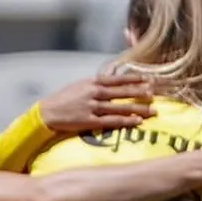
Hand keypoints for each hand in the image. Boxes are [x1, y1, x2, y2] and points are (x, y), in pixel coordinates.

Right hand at [39, 73, 156, 132]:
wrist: (47, 113)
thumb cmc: (63, 99)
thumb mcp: (80, 86)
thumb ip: (96, 85)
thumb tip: (113, 84)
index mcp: (92, 82)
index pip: (118, 79)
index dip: (135, 79)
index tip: (148, 80)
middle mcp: (94, 92)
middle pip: (123, 92)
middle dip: (140, 93)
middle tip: (155, 94)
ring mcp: (92, 107)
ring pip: (120, 107)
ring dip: (138, 109)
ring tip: (153, 111)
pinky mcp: (89, 120)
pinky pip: (112, 121)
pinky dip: (126, 121)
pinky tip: (137, 122)